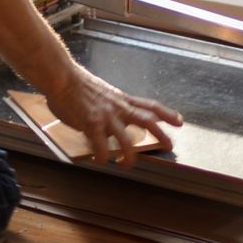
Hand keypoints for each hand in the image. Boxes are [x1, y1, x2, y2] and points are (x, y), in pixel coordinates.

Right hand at [44, 65, 181, 167]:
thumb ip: (109, 108)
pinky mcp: (92, 124)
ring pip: (126, 140)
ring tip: (126, 165)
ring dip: (129, 156)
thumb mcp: (101, 94)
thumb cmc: (76, 84)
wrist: (62, 77)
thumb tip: (108, 124)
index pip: (150, 105)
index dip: (167, 114)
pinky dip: (103, 157)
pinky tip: (100, 161)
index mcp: (121, 99)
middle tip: (170, 146)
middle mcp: (119, 107)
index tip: (179, 121)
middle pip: (147, 121)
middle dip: (161, 134)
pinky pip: (102, 147)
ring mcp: (106, 116)